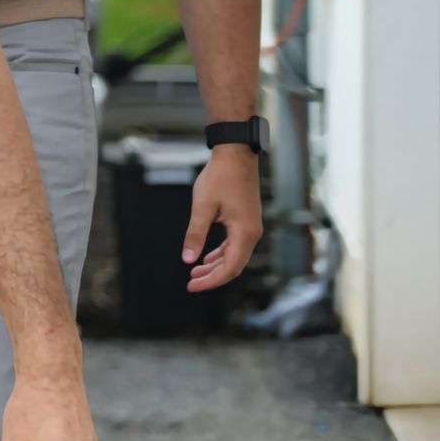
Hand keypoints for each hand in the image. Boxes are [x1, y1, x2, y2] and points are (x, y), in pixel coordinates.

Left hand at [184, 144, 261, 290]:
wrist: (235, 154)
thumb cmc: (219, 177)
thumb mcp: (203, 207)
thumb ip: (195, 234)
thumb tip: (187, 260)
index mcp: (244, 233)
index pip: (229, 268)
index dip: (211, 281)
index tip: (192, 286)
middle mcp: (252, 233)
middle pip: (234, 266)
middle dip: (212, 277)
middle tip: (191, 283)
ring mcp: (251, 227)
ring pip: (234, 256)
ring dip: (215, 266)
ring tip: (195, 272)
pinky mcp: (246, 220)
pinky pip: (235, 245)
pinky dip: (221, 254)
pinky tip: (207, 257)